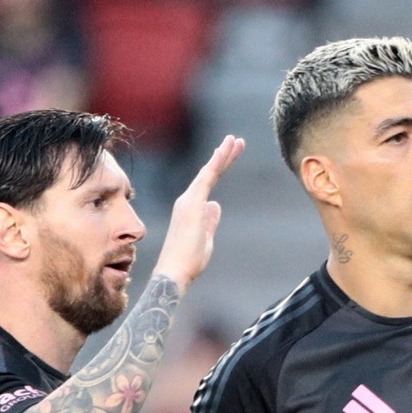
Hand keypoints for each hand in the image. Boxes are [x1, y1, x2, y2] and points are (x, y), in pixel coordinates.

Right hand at [150, 134, 244, 291]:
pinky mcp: (192, 205)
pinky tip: (224, 152)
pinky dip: (215, 165)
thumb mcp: (205, 238)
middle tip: (238, 141)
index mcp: (192, 207)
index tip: (231, 153)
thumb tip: (215, 205)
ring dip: (222, 155)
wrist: (174, 271)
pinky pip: (206, 180)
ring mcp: (189, 201)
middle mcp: (188, 200)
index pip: (209, 182)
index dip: (220, 166)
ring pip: (208, 172)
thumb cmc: (188, 260)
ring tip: (236, 141)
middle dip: (224, 156)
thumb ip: (210, 220)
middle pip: (209, 173)